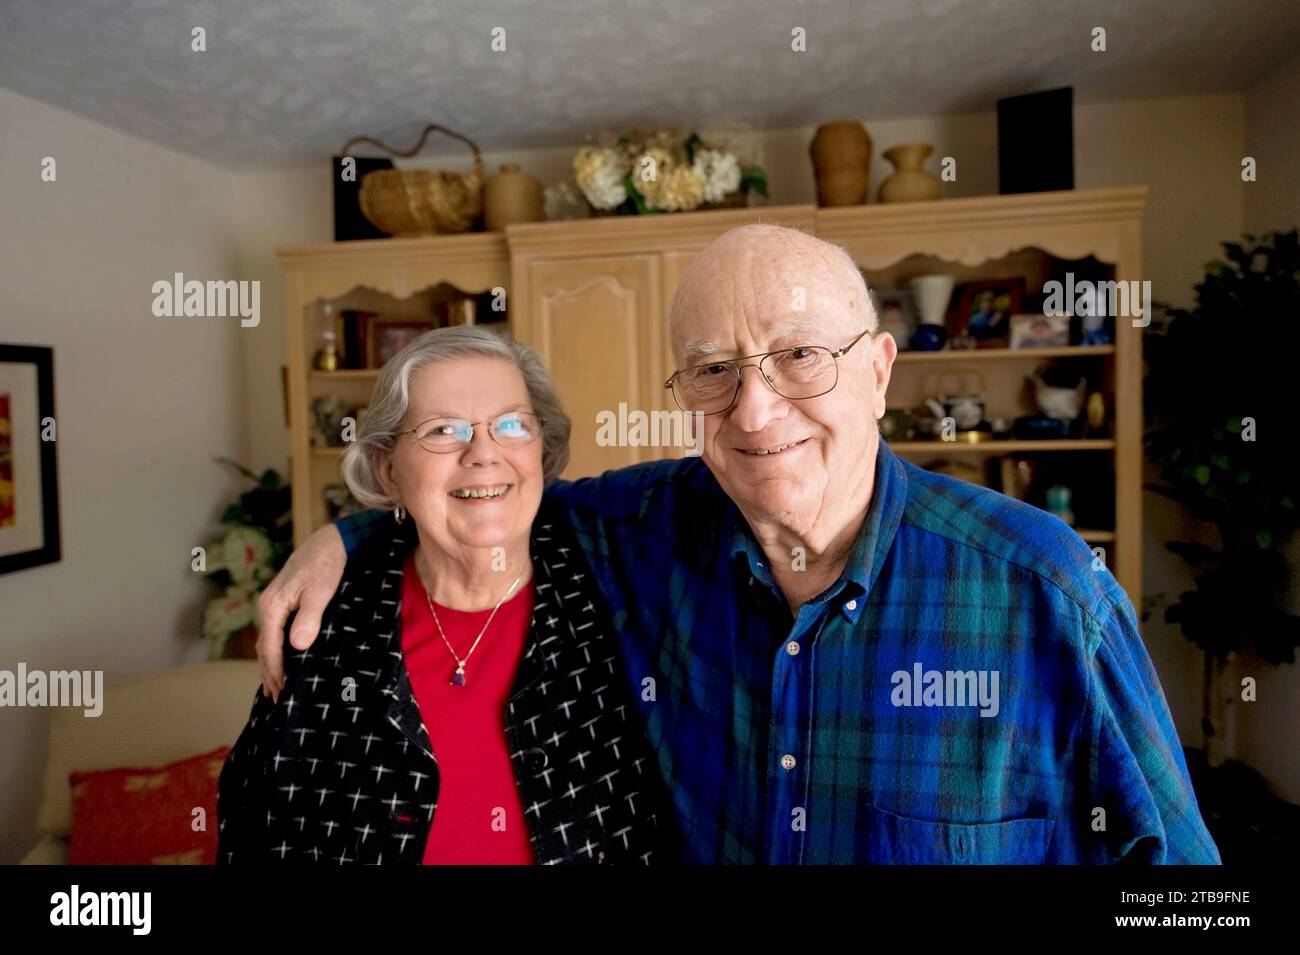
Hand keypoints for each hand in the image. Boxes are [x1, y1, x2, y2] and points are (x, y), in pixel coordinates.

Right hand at [257, 523, 345, 701]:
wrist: (330, 541)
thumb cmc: (327, 565)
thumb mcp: (320, 591)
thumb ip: (309, 618)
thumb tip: (297, 647)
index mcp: (273, 606)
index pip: (271, 647)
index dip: (276, 671)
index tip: (283, 692)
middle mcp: (268, 606)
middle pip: (265, 647)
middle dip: (270, 673)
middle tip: (276, 699)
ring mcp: (274, 604)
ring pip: (268, 641)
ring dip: (271, 664)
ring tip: (275, 688)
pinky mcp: (284, 603)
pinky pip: (275, 633)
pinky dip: (276, 650)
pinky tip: (283, 660)